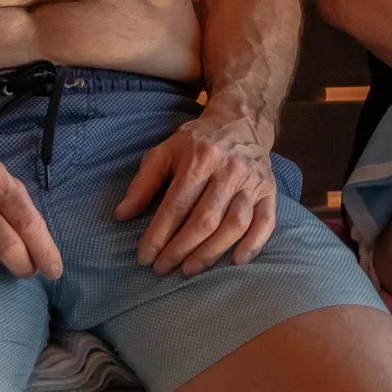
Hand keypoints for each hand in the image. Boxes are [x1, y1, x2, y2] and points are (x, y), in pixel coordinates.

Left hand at [114, 109, 278, 274]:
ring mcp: (252, 182)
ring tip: (189, 270)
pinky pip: (265, 222)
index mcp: (200, 158)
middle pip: (205, 219)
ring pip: (234, 224)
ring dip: (211, 252)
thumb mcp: (165, 152)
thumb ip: (143, 183)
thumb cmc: (198, 141)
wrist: (242, 121)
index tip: (145, 257)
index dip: (159, 235)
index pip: (176, 205)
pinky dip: (254, 244)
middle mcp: (228, 170)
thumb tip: (122, 215)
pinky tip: (237, 261)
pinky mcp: (269, 190)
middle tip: (163, 269)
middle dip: (181, 249)